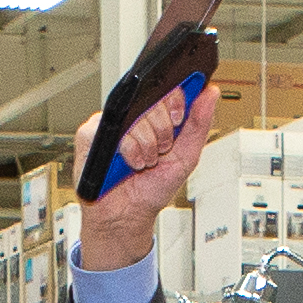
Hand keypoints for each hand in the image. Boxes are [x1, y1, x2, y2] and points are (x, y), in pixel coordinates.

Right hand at [71, 74, 216, 270]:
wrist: (128, 215)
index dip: (176, 100)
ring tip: (144, 161)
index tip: (179, 119)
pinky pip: (114, 128)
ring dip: (147, 145)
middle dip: (163, 130)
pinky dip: (127, 150)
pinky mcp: (92, 132)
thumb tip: (210, 93)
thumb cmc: (153, 188)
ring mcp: (113, 122)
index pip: (168, 87)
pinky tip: (128, 163)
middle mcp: (134, 115)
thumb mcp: (186, 157)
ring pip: (135, 115)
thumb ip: (199, 124)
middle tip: (161, 149)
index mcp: (156, 115)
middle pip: (153, 99)